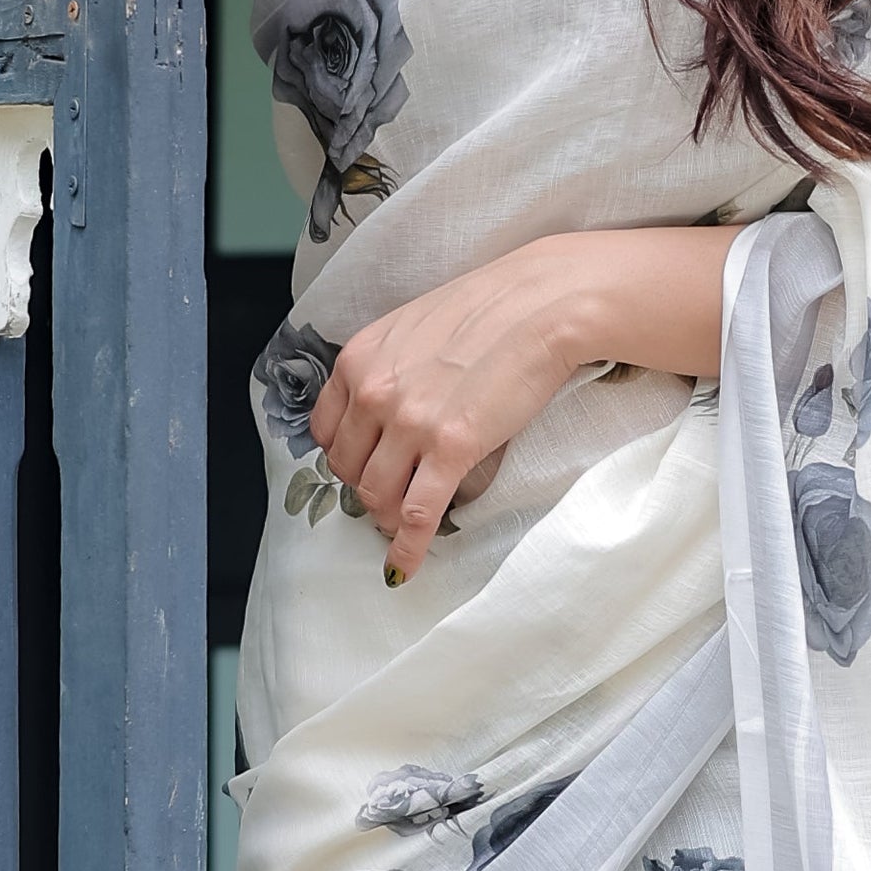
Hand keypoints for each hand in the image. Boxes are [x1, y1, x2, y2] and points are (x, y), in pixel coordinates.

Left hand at [312, 246, 607, 584]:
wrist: (543, 303)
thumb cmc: (489, 308)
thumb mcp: (413, 328)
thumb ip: (388, 367)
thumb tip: (385, 411)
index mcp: (358, 359)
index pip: (327, 432)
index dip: (347, 458)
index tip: (366, 468)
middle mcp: (373, 391)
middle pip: (349, 468)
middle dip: (367, 490)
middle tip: (392, 498)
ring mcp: (410, 422)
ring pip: (377, 495)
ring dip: (388, 518)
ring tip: (407, 525)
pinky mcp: (451, 447)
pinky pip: (417, 514)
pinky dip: (407, 548)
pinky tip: (405, 567)